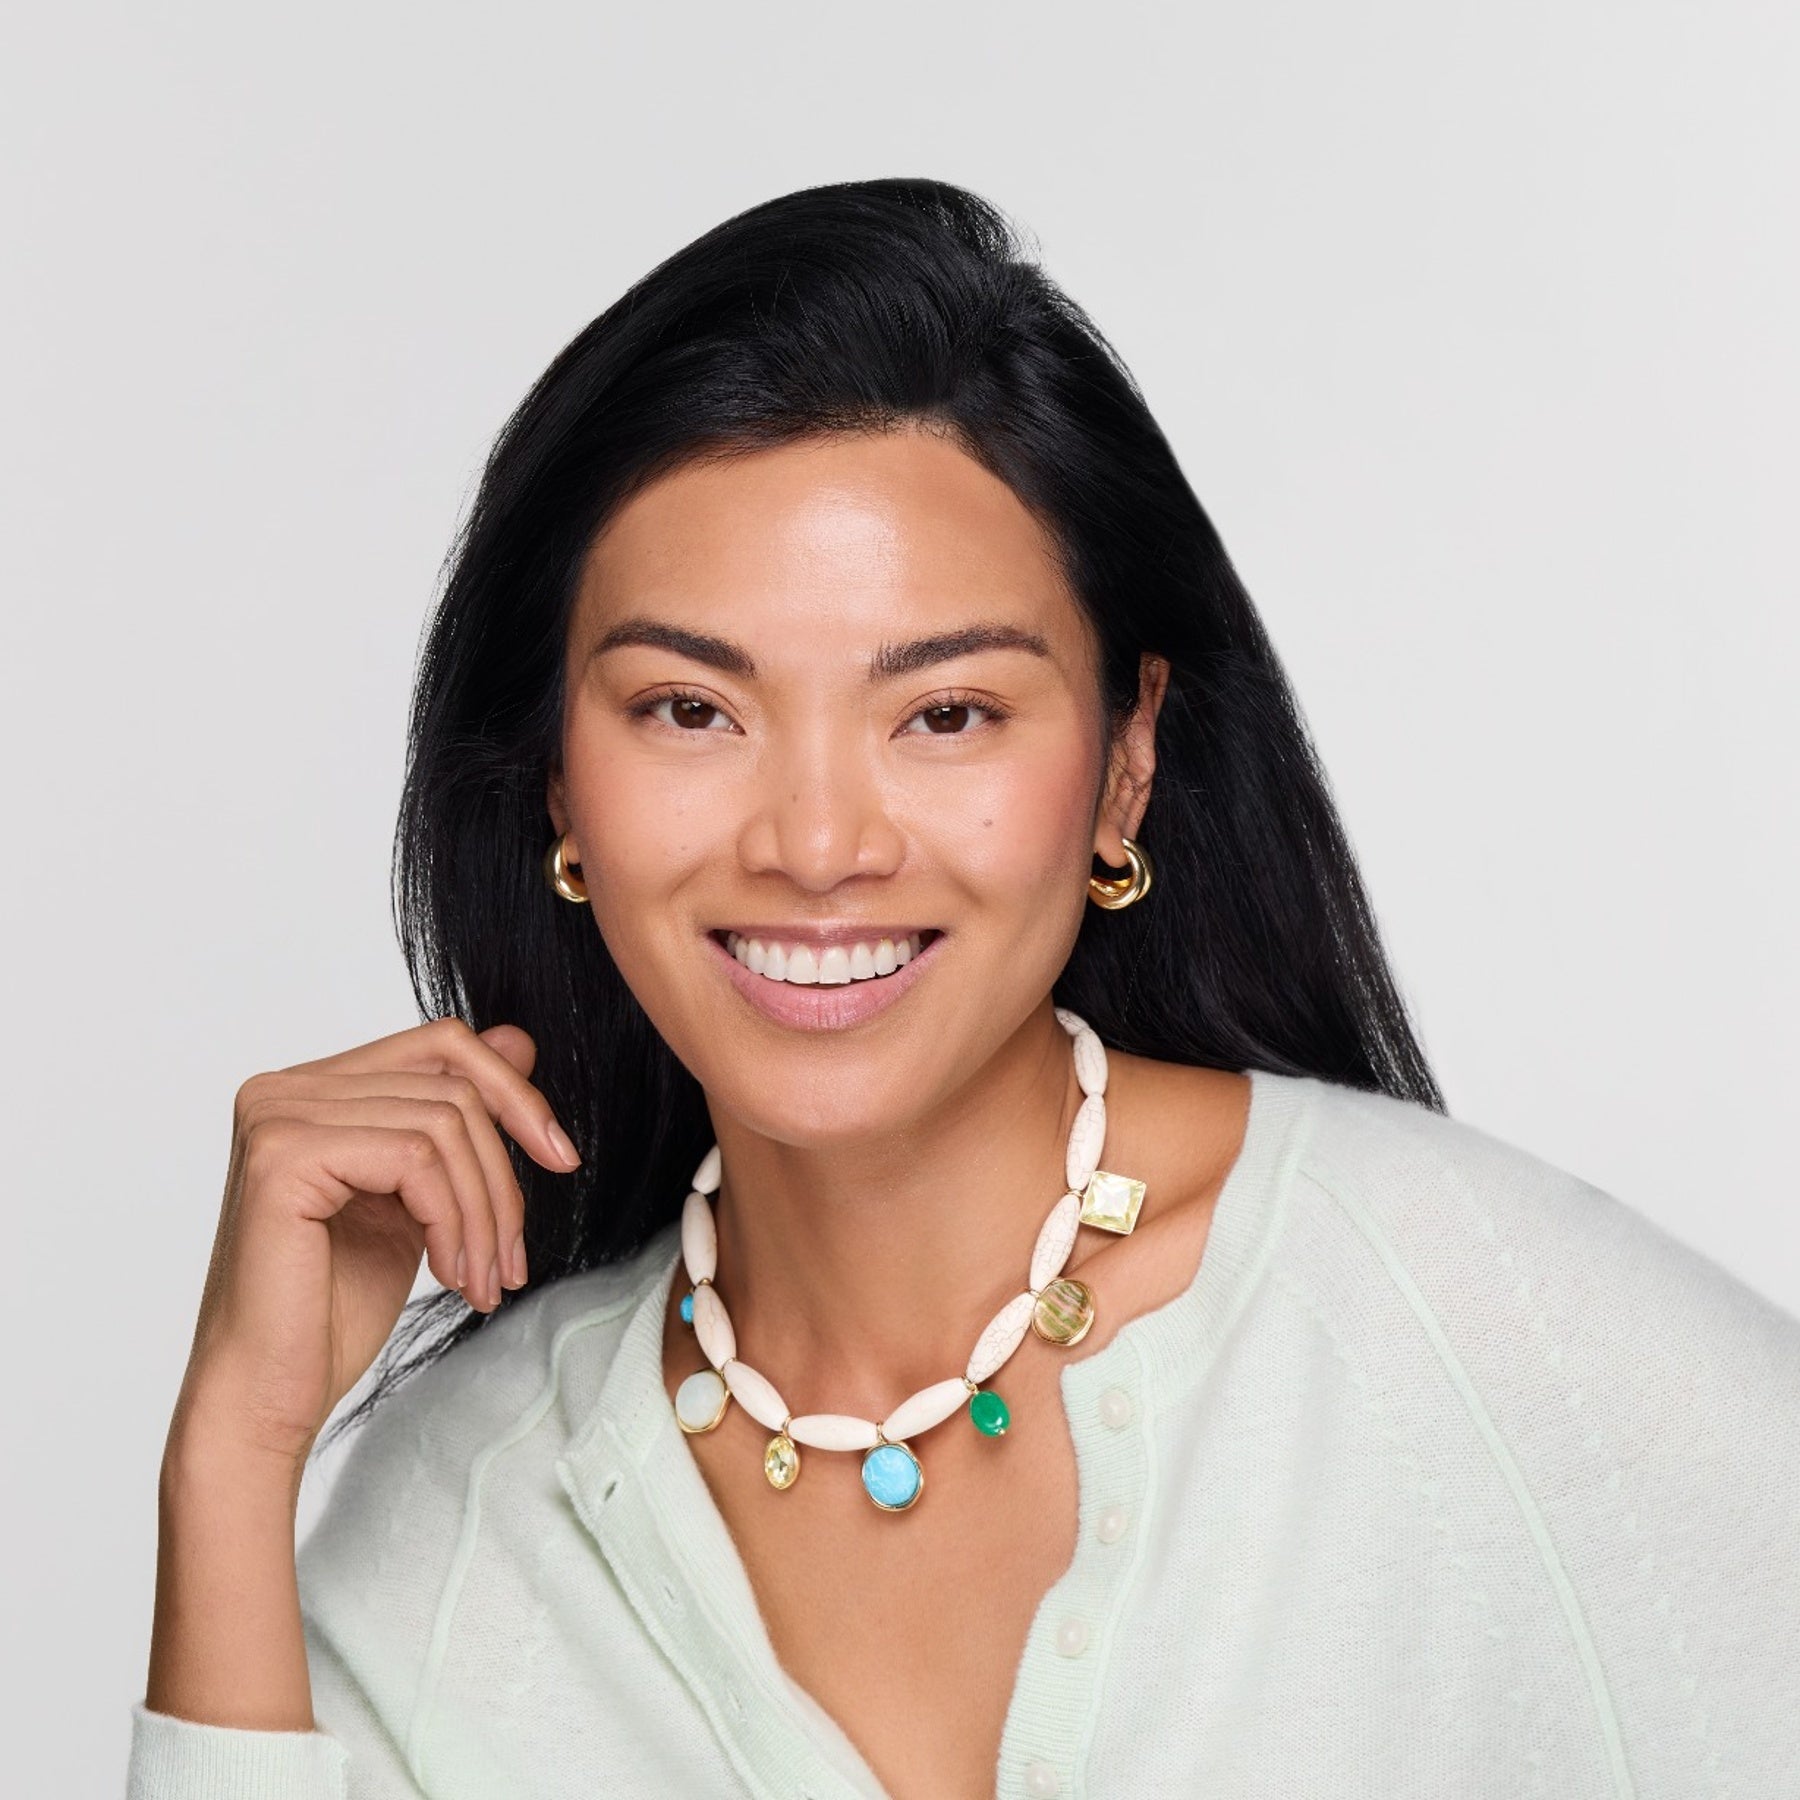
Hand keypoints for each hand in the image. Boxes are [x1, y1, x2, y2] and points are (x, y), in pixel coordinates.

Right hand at [170, 1015, 579, 1467]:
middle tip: (512, 1260)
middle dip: (504, 1175)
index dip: (514, 1093)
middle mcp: (284, 1088)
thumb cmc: (331, 1308)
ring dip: (485, 1213)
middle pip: (452, 1084)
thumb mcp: (420, 1198)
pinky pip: (416, 1157)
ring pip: (444, 1123)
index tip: (561, 1159)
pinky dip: (453, 1221)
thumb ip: (455, 1118)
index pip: (442, 1045)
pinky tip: (449, 1276)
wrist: (267, 1396)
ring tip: (483, 1281)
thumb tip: (520, 1039)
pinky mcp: (283, 1155)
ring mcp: (277, 1115)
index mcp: (312, 1089)